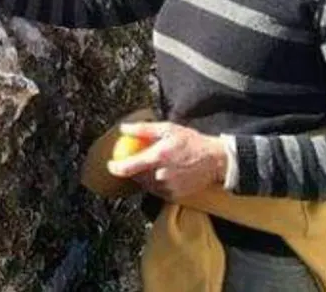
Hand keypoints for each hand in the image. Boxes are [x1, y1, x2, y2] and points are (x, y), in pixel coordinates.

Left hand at [106, 121, 227, 200]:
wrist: (215, 160)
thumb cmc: (191, 142)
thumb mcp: (167, 129)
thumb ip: (143, 129)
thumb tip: (123, 129)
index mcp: (158, 157)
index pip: (129, 166)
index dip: (116, 167)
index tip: (110, 164)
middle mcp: (162, 175)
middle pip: (137, 177)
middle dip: (132, 170)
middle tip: (134, 161)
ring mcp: (169, 187)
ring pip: (147, 185)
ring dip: (144, 177)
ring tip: (151, 166)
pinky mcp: (175, 196)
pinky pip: (158, 191)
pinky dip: (156, 184)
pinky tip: (162, 174)